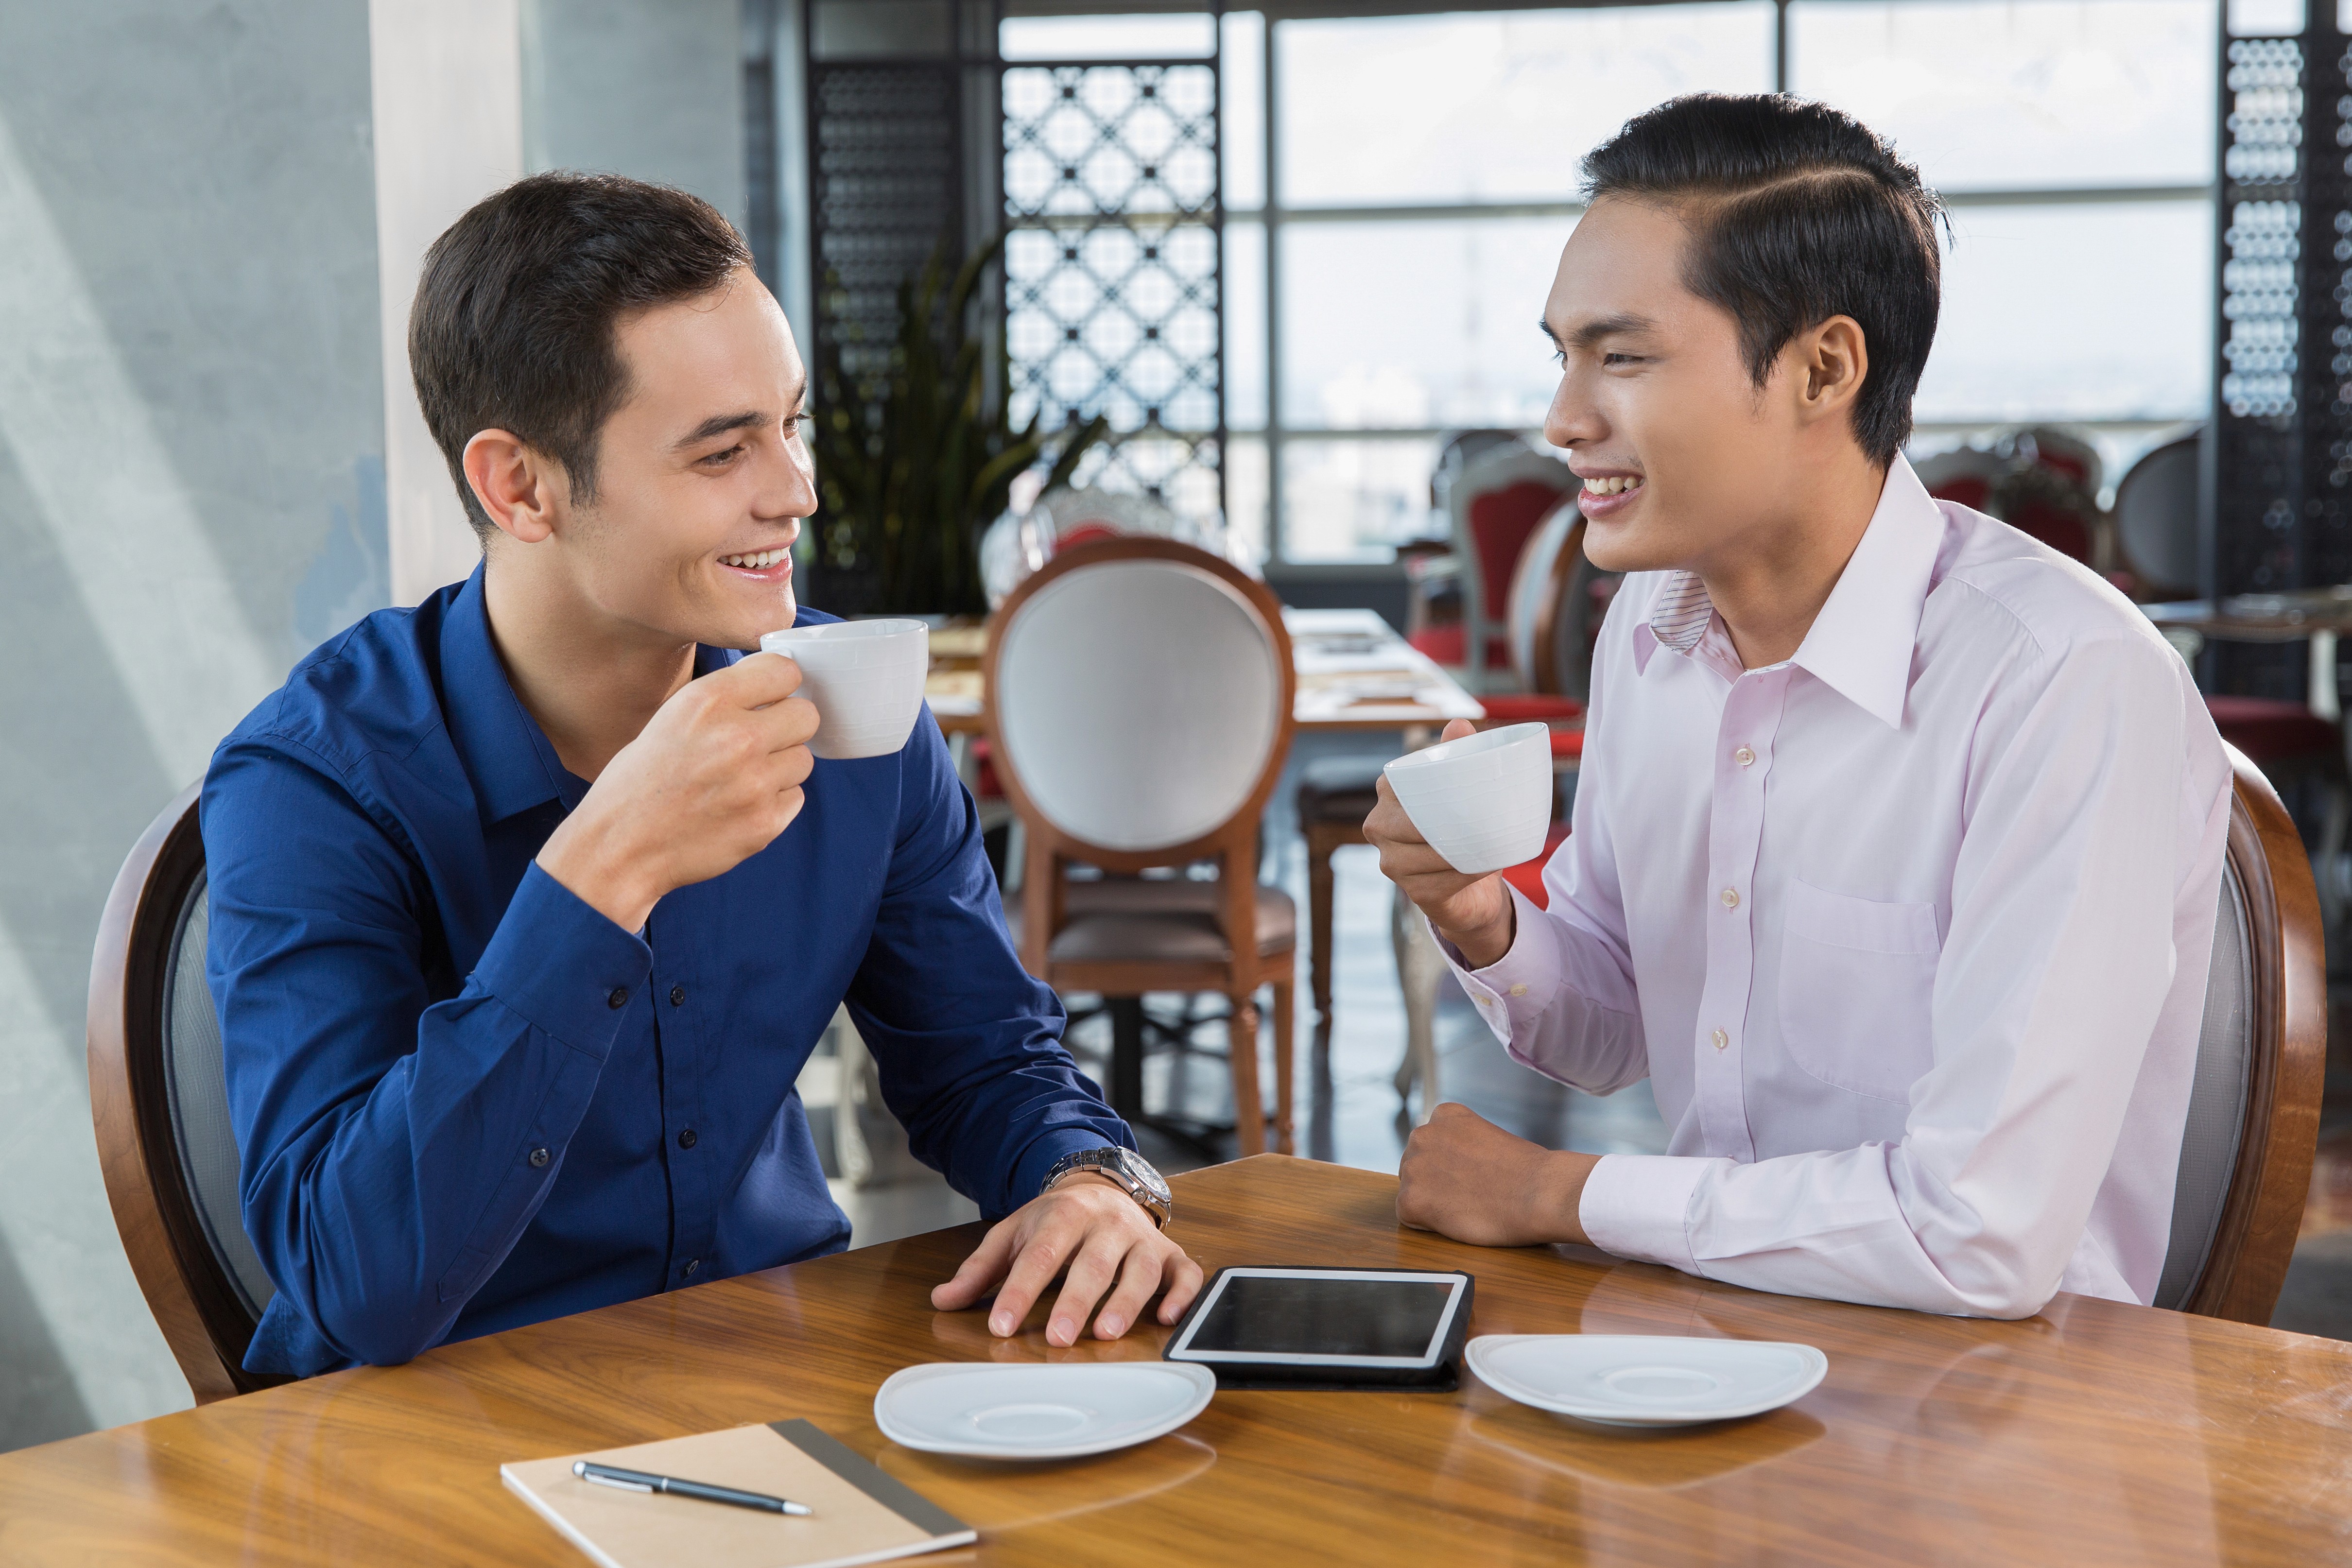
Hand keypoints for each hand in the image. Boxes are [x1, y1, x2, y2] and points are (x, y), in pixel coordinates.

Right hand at [536, 652, 817, 929]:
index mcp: (708, 702)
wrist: (620, 846)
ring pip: (803, 759)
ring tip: (741, 779)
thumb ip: (724, 699)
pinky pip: (795, 797)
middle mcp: (737, 737)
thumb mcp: (671, 718)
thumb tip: (776, 686)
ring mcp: (756, 783)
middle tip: (760, 742)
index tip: (771, 698)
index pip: (784, 670)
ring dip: (780, 767)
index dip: (779, 685)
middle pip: (807, 715)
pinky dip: (775, 801)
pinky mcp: (765, 822)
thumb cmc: (641, 781)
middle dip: (788, 726)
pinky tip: (739, 806)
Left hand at [930, 1175, 1204, 1346]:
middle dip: (1075, 1301)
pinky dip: (1182, 1295)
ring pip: (1141, 1269)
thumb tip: (942, 1300)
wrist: (1102, 1185)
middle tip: (1057, 1338)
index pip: (1040, 1255)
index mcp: (1064, 1214)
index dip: (1020, 1291)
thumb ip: (981, 1268)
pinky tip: (1167, 1319)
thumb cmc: (1055, 1221)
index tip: (1002, 1326)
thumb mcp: (1013, 1234)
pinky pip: (1185, 1273)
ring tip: (1106, 1333)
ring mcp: (1142, 1238)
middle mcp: (1107, 1223)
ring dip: (1126, 1301)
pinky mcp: (1171, 1253)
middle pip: (1093, 1263)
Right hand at [1364, 718, 1515, 967]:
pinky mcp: (1410, 891)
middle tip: (1485, 817)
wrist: (1474, 887)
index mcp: (1389, 793)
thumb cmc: (1463, 829)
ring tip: (1489, 842)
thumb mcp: (1463, 789)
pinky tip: (1482, 867)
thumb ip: (1458, 753)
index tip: (1470, 791)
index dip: (1437, 790)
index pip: (1406, 787)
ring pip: (1427, 853)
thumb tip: (1459, 724)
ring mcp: (1391, 862)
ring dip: (1461, 850)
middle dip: (1449, 822)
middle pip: (1414, 823)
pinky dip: (1464, 874)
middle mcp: (1379, 826)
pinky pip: (1439, 881)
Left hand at [1397, 1102, 1595, 1247]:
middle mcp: (1422, 1134)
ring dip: (1433, 1201)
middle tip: (1470, 1195)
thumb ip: (1463, 1145)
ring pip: (1413, 1190)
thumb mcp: (1489, 1138)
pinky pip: (1409, 1216)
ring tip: (1467, 1206)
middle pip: (1418, 1165)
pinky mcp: (1411, 1200)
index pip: (1433, 1144)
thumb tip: (1452, 1166)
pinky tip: (1457, 1219)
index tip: (1474, 1175)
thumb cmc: (1527, 1171)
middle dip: (1437, 1182)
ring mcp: (1414, 1166)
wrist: (1540, 1192)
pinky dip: (1429, 1223)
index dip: (1452, 1166)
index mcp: (1444, 1115)